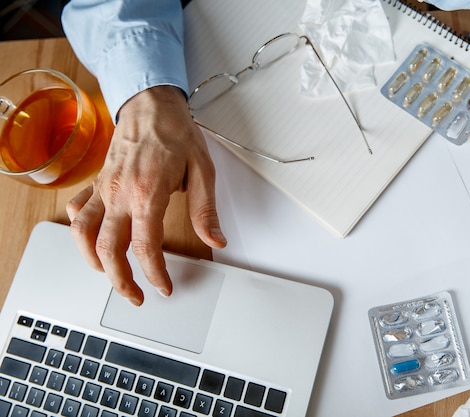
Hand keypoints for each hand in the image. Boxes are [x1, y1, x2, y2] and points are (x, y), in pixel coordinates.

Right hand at [66, 85, 226, 305]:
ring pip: (83, 234)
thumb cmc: (176, 133)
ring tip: (110, 276)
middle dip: (121, 280)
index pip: (145, 246)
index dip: (155, 274)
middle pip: (109, 248)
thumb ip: (205, 210)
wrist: (151, 104)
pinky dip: (80, 231)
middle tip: (136, 295)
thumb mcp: (202, 170)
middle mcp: (119, 193)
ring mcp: (103, 188)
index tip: (164, 287)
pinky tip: (93, 241)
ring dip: (94, 262)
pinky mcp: (97, 182)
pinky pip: (77, 210)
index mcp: (148, 192)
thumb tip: (216, 239)